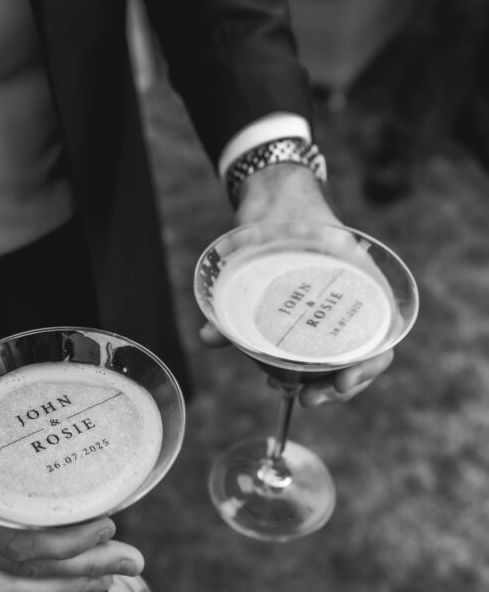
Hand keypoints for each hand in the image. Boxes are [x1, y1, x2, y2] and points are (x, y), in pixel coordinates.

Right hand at [0, 361, 143, 591]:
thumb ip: (9, 423)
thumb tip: (73, 416)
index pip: (19, 544)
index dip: (69, 546)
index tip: (108, 527)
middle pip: (20, 574)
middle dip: (81, 575)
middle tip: (130, 560)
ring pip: (4, 585)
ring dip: (60, 586)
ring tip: (106, 575)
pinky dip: (29, 582)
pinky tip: (61, 575)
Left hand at [199, 163, 393, 403]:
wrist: (274, 192)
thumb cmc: (279, 211)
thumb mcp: (261, 241)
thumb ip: (235, 284)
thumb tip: (209, 337)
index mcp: (359, 277)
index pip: (381, 332)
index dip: (368, 365)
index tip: (342, 381)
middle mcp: (354, 295)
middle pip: (363, 354)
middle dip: (340, 386)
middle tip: (308, 399)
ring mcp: (334, 306)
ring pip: (341, 355)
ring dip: (324, 382)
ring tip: (297, 395)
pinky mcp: (311, 312)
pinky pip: (318, 346)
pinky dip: (305, 366)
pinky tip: (280, 378)